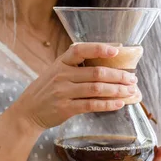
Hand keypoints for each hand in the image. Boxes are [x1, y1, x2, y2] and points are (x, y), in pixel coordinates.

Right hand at [11, 43, 141, 131]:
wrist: (28, 112)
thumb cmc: (45, 92)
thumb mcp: (55, 73)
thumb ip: (74, 68)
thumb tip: (104, 68)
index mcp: (60, 63)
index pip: (80, 50)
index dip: (99, 48)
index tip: (116, 51)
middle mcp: (62, 76)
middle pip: (96, 73)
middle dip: (118, 76)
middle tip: (132, 79)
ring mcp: (63, 92)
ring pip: (96, 89)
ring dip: (117, 90)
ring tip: (131, 91)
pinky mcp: (66, 108)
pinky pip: (91, 105)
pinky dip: (107, 104)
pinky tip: (119, 104)